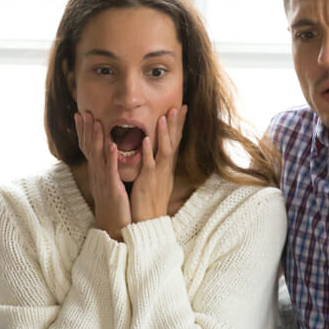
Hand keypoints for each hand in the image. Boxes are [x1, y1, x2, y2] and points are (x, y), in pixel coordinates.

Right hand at [75, 111, 130, 239]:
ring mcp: (104, 181)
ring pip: (98, 157)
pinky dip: (112, 157)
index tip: (81, 115)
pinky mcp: (113, 189)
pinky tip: (113, 145)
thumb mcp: (109, 184)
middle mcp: (97, 175)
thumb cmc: (115, 206)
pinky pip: (112, 171)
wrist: (115, 228)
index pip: (88, 148)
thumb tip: (107, 155)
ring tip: (96, 122)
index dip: (83, 131)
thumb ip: (107, 169)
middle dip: (86, 130)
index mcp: (98, 172)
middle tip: (83, 112)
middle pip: (89, 149)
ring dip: (96, 139)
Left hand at [130, 106, 186, 222]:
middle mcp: (165, 169)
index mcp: (166, 167)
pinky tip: (146, 139)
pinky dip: (148, 152)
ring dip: (165, 134)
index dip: (179, 125)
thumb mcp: (157, 180)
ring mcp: (157, 175)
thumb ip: (157, 165)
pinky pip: (148, 165)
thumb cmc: (150, 202)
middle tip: (179, 106)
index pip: (176, 142)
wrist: (148, 222)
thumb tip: (157, 152)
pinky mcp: (147, 182)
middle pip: (174, 143)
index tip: (182, 108)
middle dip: (177, 124)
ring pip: (164, 151)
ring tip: (164, 117)